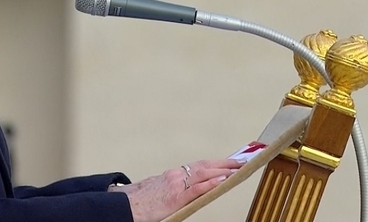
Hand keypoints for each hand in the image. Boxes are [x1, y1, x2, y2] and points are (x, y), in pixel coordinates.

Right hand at [109, 159, 243, 221]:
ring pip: (204, 173)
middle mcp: (176, 175)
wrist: (125, 206)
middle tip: (242, 161)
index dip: (215, 163)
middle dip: (225, 163)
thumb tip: (181, 192)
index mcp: (172, 175)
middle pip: (205, 165)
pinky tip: (224, 180)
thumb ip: (171, 189)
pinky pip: (198, 187)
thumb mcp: (156, 190)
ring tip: (239, 168)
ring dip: (224, 169)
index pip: (199, 166)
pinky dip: (212, 182)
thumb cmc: (137, 202)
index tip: (229, 161)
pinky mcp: (176, 196)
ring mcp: (176, 184)